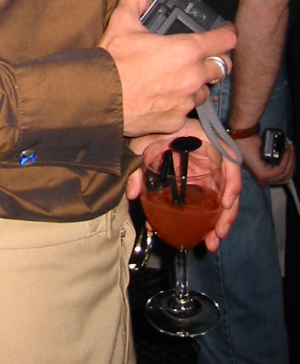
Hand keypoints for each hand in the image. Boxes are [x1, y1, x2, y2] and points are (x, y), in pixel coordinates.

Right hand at [100, 0, 236, 137]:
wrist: (98, 98)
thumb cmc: (112, 63)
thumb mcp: (121, 21)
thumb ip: (135, 0)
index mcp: (186, 50)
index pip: (225, 40)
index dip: (226, 34)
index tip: (225, 34)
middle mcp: (193, 76)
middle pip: (222, 68)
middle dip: (213, 61)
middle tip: (200, 58)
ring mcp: (186, 101)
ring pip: (205, 91)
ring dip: (197, 85)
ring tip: (178, 80)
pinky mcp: (176, 121)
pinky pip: (188, 113)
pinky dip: (180, 105)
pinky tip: (164, 99)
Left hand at [126, 117, 241, 250]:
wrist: (154, 121)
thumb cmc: (155, 128)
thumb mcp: (145, 141)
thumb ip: (139, 165)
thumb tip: (132, 193)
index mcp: (206, 142)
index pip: (230, 163)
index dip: (232, 184)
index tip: (225, 204)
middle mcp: (213, 159)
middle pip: (229, 188)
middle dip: (226, 215)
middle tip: (217, 234)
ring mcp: (209, 172)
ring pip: (221, 200)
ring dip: (218, 223)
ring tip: (211, 242)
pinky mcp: (202, 182)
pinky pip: (207, 202)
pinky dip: (204, 218)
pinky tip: (197, 233)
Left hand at [239, 134, 295, 186]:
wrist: (242, 137)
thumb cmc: (251, 143)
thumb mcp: (266, 155)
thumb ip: (275, 162)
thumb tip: (289, 163)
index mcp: (263, 178)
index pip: (283, 177)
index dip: (290, 166)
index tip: (292, 154)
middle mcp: (262, 181)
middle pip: (286, 176)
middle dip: (292, 162)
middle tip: (292, 150)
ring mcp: (262, 179)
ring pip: (285, 173)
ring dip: (290, 160)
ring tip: (290, 149)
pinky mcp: (263, 174)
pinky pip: (281, 169)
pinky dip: (286, 160)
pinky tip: (287, 152)